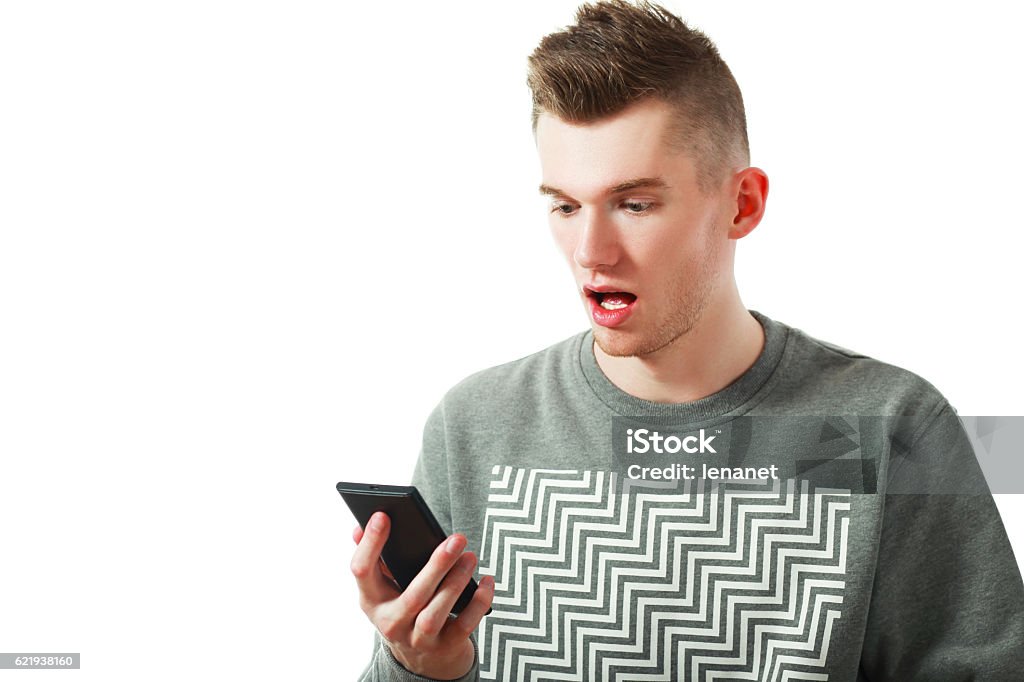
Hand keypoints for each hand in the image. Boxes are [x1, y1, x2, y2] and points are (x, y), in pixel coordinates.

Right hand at [350, 511, 494, 679]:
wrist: (422, 660)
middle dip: (436, 565)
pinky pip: (465, 625)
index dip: (370, 544)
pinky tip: (486, 582)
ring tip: (470, 557)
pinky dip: (478, 602)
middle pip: (413, 595)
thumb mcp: (383, 589)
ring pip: (436, 613)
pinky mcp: (446, 647)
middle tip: (456, 539)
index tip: (382, 515)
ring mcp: (418, 639)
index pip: (362, 571)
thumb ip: (374, 559)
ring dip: (456, 582)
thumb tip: (359, 527)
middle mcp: (391, 623)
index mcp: (372, 601)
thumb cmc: (403, 608)